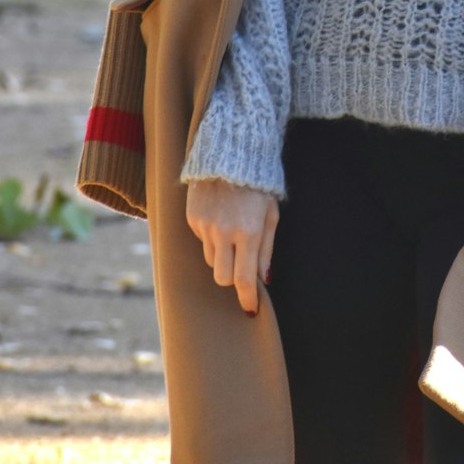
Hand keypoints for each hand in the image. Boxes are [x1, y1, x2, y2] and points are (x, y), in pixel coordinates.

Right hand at [186, 179, 279, 315]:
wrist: (232, 154)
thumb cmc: (259, 186)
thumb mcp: (271, 215)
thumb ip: (267, 249)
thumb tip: (264, 279)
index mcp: (248, 233)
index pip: (243, 279)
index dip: (247, 299)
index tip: (250, 309)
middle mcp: (224, 232)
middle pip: (222, 277)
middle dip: (232, 277)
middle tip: (241, 265)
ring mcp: (205, 226)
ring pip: (211, 260)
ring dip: (222, 256)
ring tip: (232, 233)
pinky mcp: (192, 218)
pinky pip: (202, 240)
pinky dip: (212, 237)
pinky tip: (221, 218)